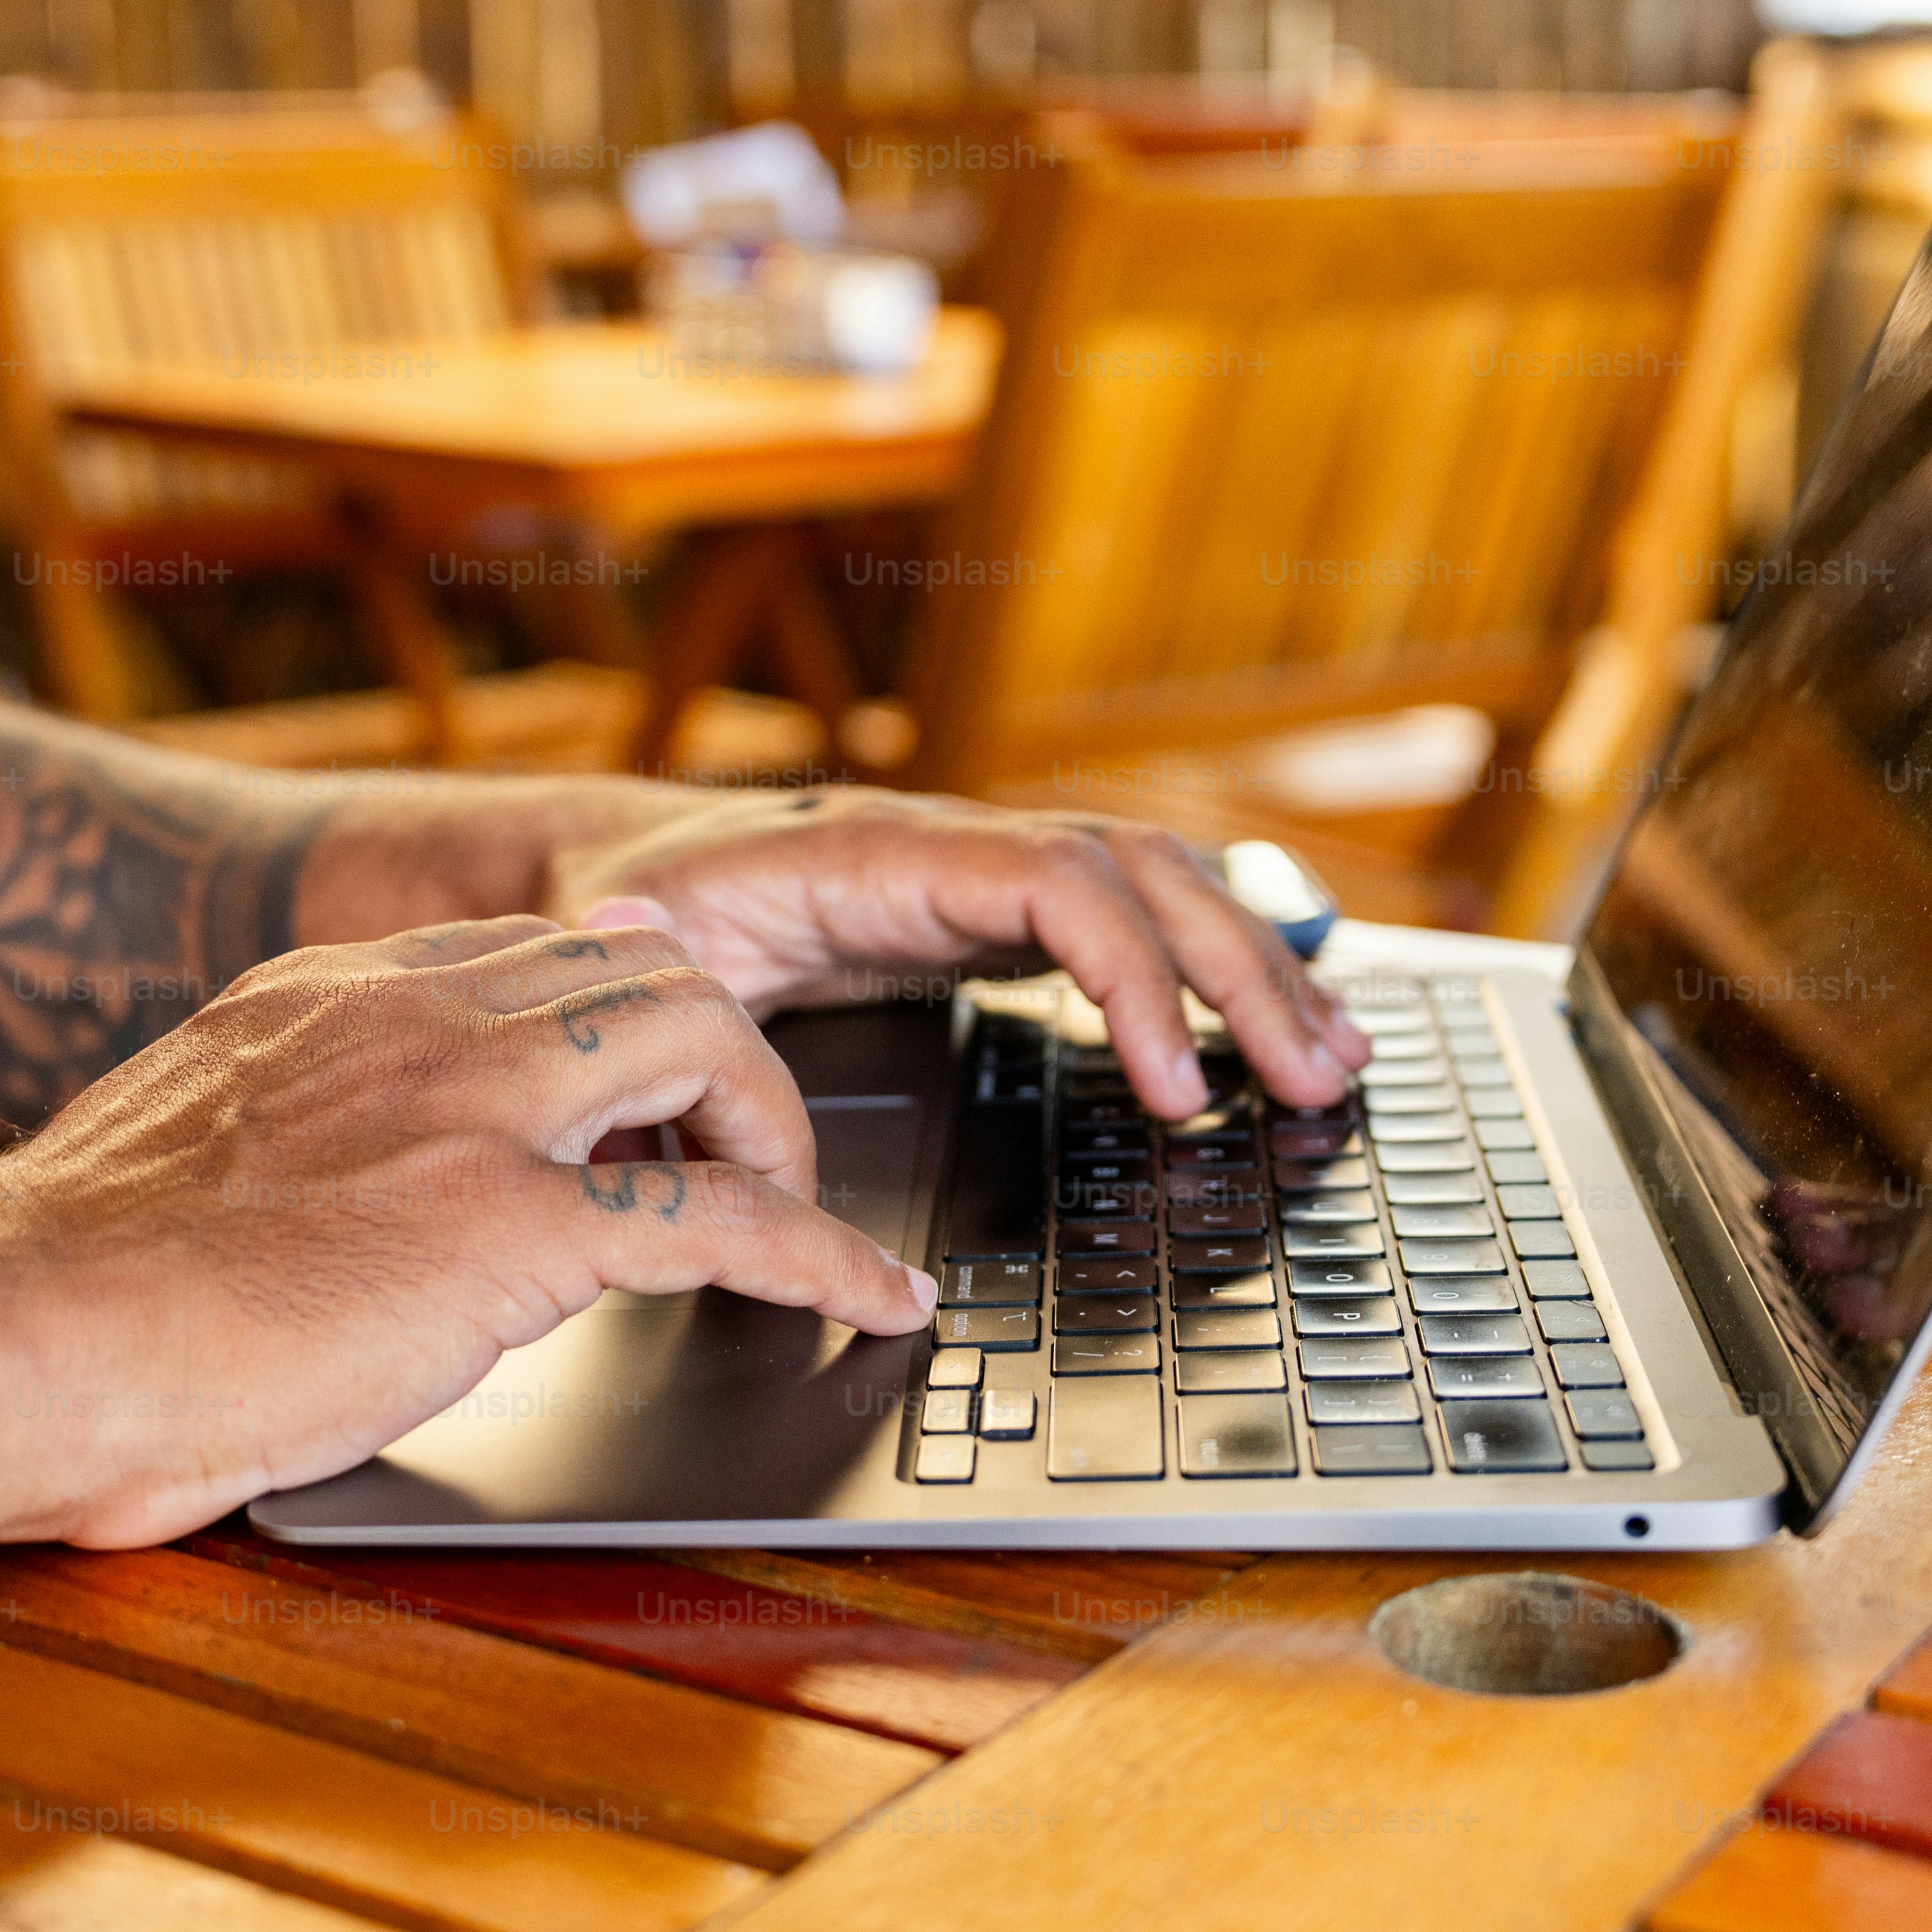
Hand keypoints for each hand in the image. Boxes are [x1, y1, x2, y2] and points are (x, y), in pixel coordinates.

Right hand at [0, 917, 936, 1546]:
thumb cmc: (65, 1288)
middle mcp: (410, 1015)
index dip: (619, 1011)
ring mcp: (463, 1109)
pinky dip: (824, 1256)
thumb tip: (343, 1188)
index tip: (655, 1075)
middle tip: (739, 1154)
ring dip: (779, 1127)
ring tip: (800, 1211)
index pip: (528, 946)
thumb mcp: (197, 1150)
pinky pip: (722, 1220)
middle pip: (647, 964)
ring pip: (703, 1035)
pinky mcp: (501, 1228)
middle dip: (725, 1056)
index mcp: (330, 994)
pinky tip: (872, 1301)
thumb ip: (292, 1129)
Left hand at [543, 788, 1370, 1116]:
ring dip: (1252, 968)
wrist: (596, 869)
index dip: (1131, 979)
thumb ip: (661, 976)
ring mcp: (977, 872)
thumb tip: (664, 982)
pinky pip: (1125, 920)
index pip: (1053, 884)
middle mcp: (947, 844)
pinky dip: (1206, 969)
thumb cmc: (618, 910)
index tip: (1174, 1086)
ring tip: (1335, 1054)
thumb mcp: (632, 949)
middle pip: (1140, 875)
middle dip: (1243, 974)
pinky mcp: (985, 913)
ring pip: (1153, 889)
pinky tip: (1267, 1022)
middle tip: (1315, 1079)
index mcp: (875, 852)